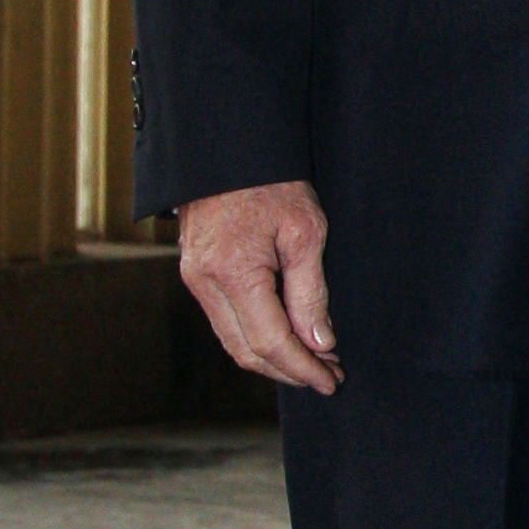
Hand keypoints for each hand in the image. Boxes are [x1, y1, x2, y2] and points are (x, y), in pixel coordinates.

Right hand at [177, 179, 339, 393]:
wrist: (226, 147)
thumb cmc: (271, 182)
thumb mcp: (305, 231)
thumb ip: (310, 292)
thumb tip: (320, 343)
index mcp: (232, 273)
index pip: (270, 342)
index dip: (303, 368)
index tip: (332, 380)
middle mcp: (204, 284)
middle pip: (247, 351)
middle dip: (290, 371)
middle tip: (329, 376)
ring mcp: (195, 280)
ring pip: (233, 341)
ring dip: (273, 358)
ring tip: (315, 360)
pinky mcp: (196, 274)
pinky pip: (226, 321)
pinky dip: (256, 337)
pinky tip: (286, 337)